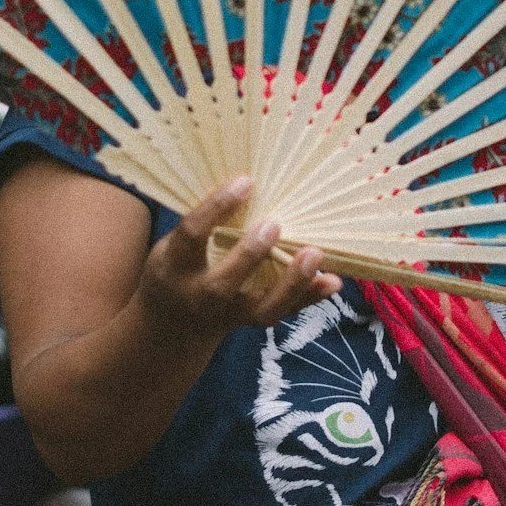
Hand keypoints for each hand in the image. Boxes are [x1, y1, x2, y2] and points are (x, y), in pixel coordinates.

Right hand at [137, 177, 338, 338]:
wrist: (174, 324)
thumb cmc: (178, 267)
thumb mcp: (173, 244)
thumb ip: (203, 223)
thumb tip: (249, 183)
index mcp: (174, 265)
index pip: (192, 234)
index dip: (217, 207)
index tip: (246, 181)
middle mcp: (199, 295)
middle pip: (223, 282)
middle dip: (250, 254)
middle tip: (274, 224)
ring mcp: (228, 314)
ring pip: (261, 308)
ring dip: (291, 282)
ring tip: (314, 254)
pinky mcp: (252, 322)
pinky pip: (284, 312)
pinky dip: (309, 297)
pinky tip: (332, 281)